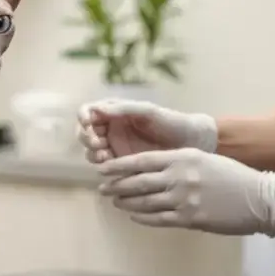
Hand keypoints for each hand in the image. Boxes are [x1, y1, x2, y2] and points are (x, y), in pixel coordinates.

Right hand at [76, 99, 217, 163]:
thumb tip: (97, 109)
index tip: (88, 123)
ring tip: (104, 157)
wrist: (190, 144)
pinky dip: (101, 165)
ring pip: (91, 150)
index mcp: (115, 112)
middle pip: (85, 132)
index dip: (84, 116)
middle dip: (86, 137)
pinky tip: (109, 166)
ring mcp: (114, 147)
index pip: (89, 111)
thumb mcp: (148, 112)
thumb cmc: (171, 122)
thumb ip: (123, 109)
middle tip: (97, 143)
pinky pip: (103, 165)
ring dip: (92, 153)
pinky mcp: (121, 165)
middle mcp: (110, 129)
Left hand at [97, 148, 274, 237]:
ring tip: (116, 203)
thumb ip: (178, 163)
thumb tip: (151, 169)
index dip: (118, 166)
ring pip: (144, 202)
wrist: (259, 198)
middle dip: (116, 186)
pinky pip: (158, 219)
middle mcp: (179, 177)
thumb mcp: (203, 160)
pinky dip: (142, 218)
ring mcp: (184, 199)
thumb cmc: (232, 177)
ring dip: (127, 203)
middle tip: (102, 189)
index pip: (141, 161)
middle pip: (137, 182)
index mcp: (182, 158)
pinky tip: (134, 216)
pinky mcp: (190, 218)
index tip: (103, 169)